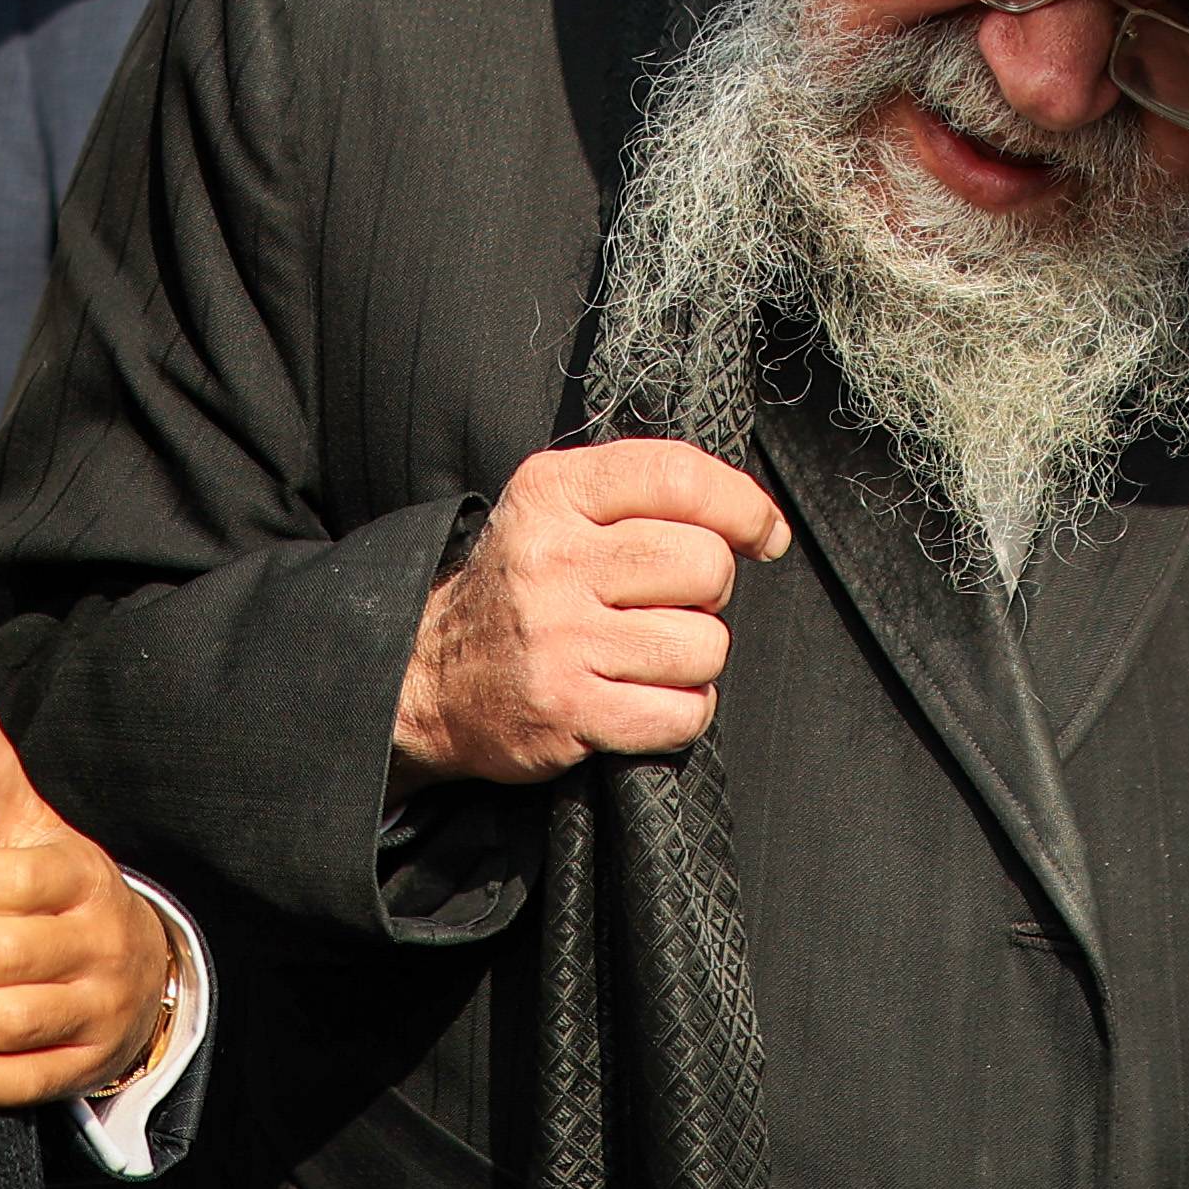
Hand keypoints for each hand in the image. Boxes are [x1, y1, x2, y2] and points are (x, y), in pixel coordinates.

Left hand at [0, 691, 180, 1107]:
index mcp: (83, 876)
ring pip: (12, 1019)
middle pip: (6, 953)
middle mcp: (100, 941)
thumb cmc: (65, 897)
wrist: (143, 973)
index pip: (10, 881)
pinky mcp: (85, 1064)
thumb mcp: (38, 833)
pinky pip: (22, 1078)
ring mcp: (99, 1007)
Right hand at [389, 437, 789, 791]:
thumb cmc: (522, 587)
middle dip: (710, 592)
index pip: (679, 476)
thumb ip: (646, 493)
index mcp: (554, 492)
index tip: (762, 533)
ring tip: (648, 654)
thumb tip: (761, 523)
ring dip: (694, 659)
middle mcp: (553, 559)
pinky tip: (642, 697)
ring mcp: (559, 637)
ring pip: (703, 645)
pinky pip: (682, 712)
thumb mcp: (559, 507)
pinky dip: (680, 712)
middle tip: (669, 604)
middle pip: (706, 565)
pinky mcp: (568, 709)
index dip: (743, 507)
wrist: (426, 675)